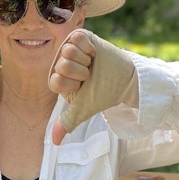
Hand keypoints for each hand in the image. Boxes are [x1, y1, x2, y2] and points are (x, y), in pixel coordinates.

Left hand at [48, 30, 136, 144]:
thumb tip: (54, 142)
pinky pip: (76, 38)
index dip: (74, 85)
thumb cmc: (103, 94)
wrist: (124, 79)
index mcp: (57, 80)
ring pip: (68, 51)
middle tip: (90, 75)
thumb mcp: (84, 109)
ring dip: (86, 60)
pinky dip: (89, 47)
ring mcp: (68, 49)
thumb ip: (67, 122)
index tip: (83, 87)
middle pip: (62, 65)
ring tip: (92, 64)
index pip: (56, 80)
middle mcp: (59, 63)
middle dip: (81, 72)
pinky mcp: (79, 37)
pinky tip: (94, 53)